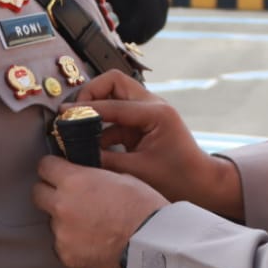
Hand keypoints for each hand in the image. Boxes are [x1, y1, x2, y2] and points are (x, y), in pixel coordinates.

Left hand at [33, 158, 166, 267]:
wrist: (153, 246)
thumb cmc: (145, 210)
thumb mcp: (123, 178)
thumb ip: (95, 177)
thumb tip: (87, 178)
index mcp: (75, 181)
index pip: (45, 166)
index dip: (52, 167)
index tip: (57, 170)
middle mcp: (62, 206)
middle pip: (38, 193)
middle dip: (50, 192)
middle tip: (68, 197)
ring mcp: (62, 233)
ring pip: (52, 222)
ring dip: (65, 221)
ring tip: (91, 225)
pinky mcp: (67, 256)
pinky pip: (62, 246)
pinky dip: (73, 244)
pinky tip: (93, 243)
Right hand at [75, 71, 243, 218]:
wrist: (202, 185)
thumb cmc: (179, 179)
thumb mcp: (138, 171)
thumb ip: (105, 160)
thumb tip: (75, 154)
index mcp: (155, 112)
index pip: (113, 102)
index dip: (87, 108)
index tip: (65, 115)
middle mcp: (152, 106)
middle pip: (113, 83)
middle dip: (90, 95)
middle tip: (73, 113)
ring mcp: (148, 113)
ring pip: (114, 98)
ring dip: (95, 111)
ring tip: (77, 130)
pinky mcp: (142, 125)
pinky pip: (116, 118)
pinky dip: (102, 128)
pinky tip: (90, 145)